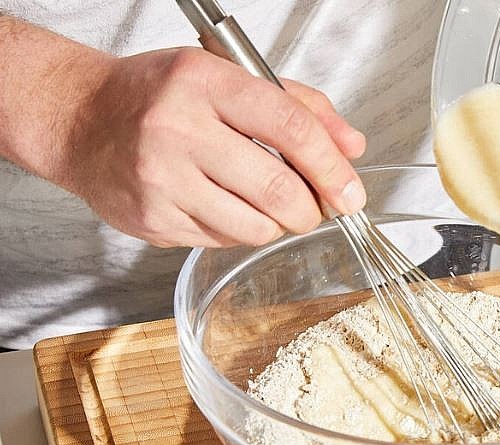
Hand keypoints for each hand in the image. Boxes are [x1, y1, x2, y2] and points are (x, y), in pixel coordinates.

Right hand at [61, 47, 365, 246]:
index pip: (290, 128)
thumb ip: (299, 107)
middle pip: (278, 189)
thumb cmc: (157, 96)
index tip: (351, 191)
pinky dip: (240, 231)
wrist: (79, 119)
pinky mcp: (153, 219)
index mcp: (204, 83)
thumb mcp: (228, 77)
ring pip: (255, 227)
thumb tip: (351, 146)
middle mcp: (178, 129)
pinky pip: (223, 241)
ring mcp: (162, 179)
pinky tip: (224, 206)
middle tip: (318, 208)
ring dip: (278, 224)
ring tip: (268, 204)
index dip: (331, 167)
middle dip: (313, 209)